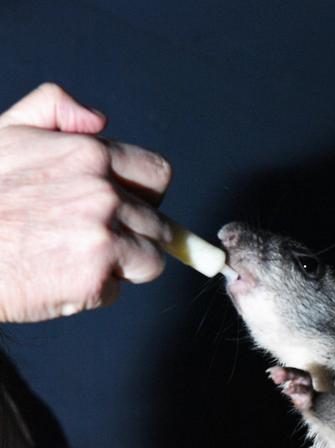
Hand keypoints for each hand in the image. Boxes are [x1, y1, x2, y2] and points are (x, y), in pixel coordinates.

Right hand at [0, 83, 172, 322]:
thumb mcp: (9, 131)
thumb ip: (55, 109)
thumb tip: (100, 119)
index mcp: (91, 154)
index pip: (158, 176)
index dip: (147, 197)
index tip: (130, 209)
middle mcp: (104, 193)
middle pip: (159, 224)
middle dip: (135, 235)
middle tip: (94, 241)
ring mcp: (103, 236)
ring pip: (150, 260)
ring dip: (123, 265)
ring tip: (78, 258)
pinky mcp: (95, 277)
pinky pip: (118, 290)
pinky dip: (97, 291)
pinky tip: (62, 277)